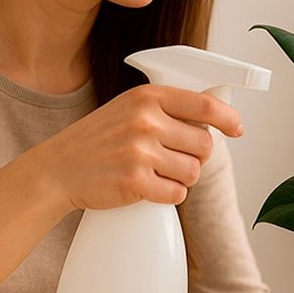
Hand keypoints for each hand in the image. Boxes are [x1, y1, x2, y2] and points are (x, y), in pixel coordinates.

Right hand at [20, 84, 242, 212]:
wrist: (57, 170)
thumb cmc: (98, 140)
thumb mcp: (129, 109)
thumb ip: (165, 109)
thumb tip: (213, 120)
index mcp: (147, 97)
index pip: (204, 104)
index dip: (228, 118)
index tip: (237, 128)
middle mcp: (145, 121)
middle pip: (204, 144)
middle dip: (197, 156)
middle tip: (175, 159)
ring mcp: (139, 151)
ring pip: (193, 172)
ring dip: (183, 178)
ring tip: (158, 173)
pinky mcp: (134, 182)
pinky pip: (177, 194)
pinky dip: (169, 195)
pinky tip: (150, 188)